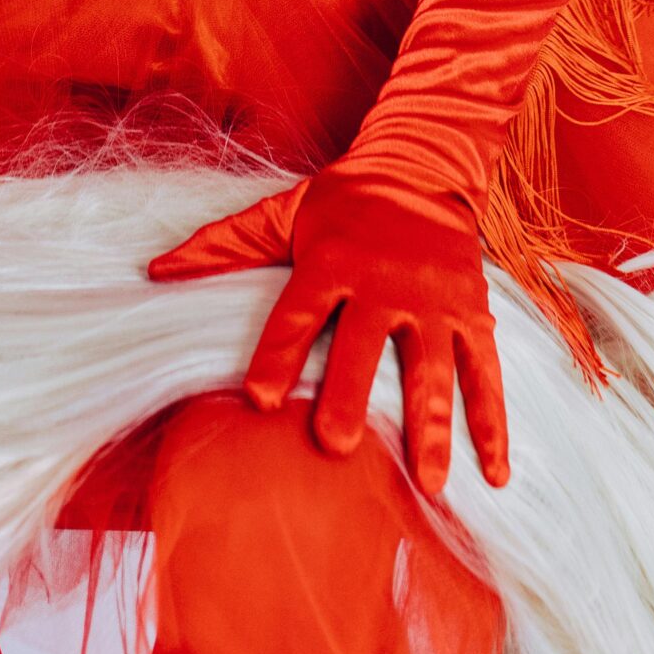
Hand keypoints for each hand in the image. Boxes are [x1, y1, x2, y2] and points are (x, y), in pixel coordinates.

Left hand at [149, 166, 508, 493]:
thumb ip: (223, 246)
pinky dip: (494, 424)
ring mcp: (435, 300)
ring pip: (434, 369)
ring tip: (431, 485)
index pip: (298, 311)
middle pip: (365, 345)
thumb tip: (156, 270)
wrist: (422, 167)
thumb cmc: (341, 202)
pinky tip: (496, 476)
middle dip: (351, 396)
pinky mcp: (473, 313)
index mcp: (333, 259)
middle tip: (336, 448)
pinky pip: (486, 373)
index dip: (277, 354)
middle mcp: (385, 281)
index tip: (258, 401)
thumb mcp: (280, 213)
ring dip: (434, 428)